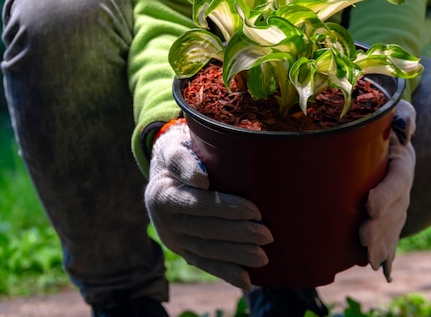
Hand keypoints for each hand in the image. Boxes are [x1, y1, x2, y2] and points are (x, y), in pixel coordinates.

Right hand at [144, 120, 272, 289]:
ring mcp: (173, 240)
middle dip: (238, 235)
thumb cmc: (178, 155)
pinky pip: (204, 264)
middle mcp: (165, 222)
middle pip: (205, 230)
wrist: (163, 174)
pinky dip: (226, 273)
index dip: (227, 208)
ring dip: (236, 256)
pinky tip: (246, 281)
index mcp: (163, 194)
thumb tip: (201, 181)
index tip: (255, 210)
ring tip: (263, 257)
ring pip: (206, 251)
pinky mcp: (182, 251)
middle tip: (268, 235)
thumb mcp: (174, 148)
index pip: (198, 204)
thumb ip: (184, 162)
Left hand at [359, 100, 415, 281]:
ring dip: (383, 245)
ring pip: (393, 226)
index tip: (369, 206)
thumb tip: (404, 124)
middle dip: (381, 228)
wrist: (389, 130)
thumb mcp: (392, 110)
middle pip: (396, 210)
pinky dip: (389, 253)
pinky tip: (385, 271)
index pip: (397, 179)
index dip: (386, 194)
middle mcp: (403, 184)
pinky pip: (391, 234)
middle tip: (364, 241)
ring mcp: (399, 200)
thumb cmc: (383, 118)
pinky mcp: (389, 211)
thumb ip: (401, 115)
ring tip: (370, 261)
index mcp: (402, 160)